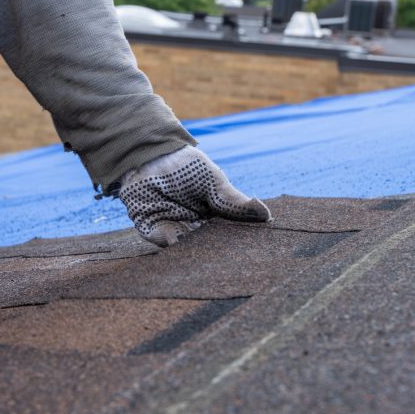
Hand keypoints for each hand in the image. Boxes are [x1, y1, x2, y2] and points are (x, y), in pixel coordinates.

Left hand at [119, 146, 271, 246]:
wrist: (149, 154)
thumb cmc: (184, 165)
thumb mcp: (213, 181)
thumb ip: (234, 201)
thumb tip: (265, 215)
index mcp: (212, 216)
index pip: (228, 234)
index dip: (239, 242)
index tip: (255, 249)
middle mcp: (195, 227)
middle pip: (209, 245)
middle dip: (218, 252)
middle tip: (231, 259)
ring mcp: (175, 229)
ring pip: (188, 247)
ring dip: (196, 250)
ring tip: (208, 254)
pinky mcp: (154, 230)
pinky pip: (166, 241)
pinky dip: (174, 242)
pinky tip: (183, 240)